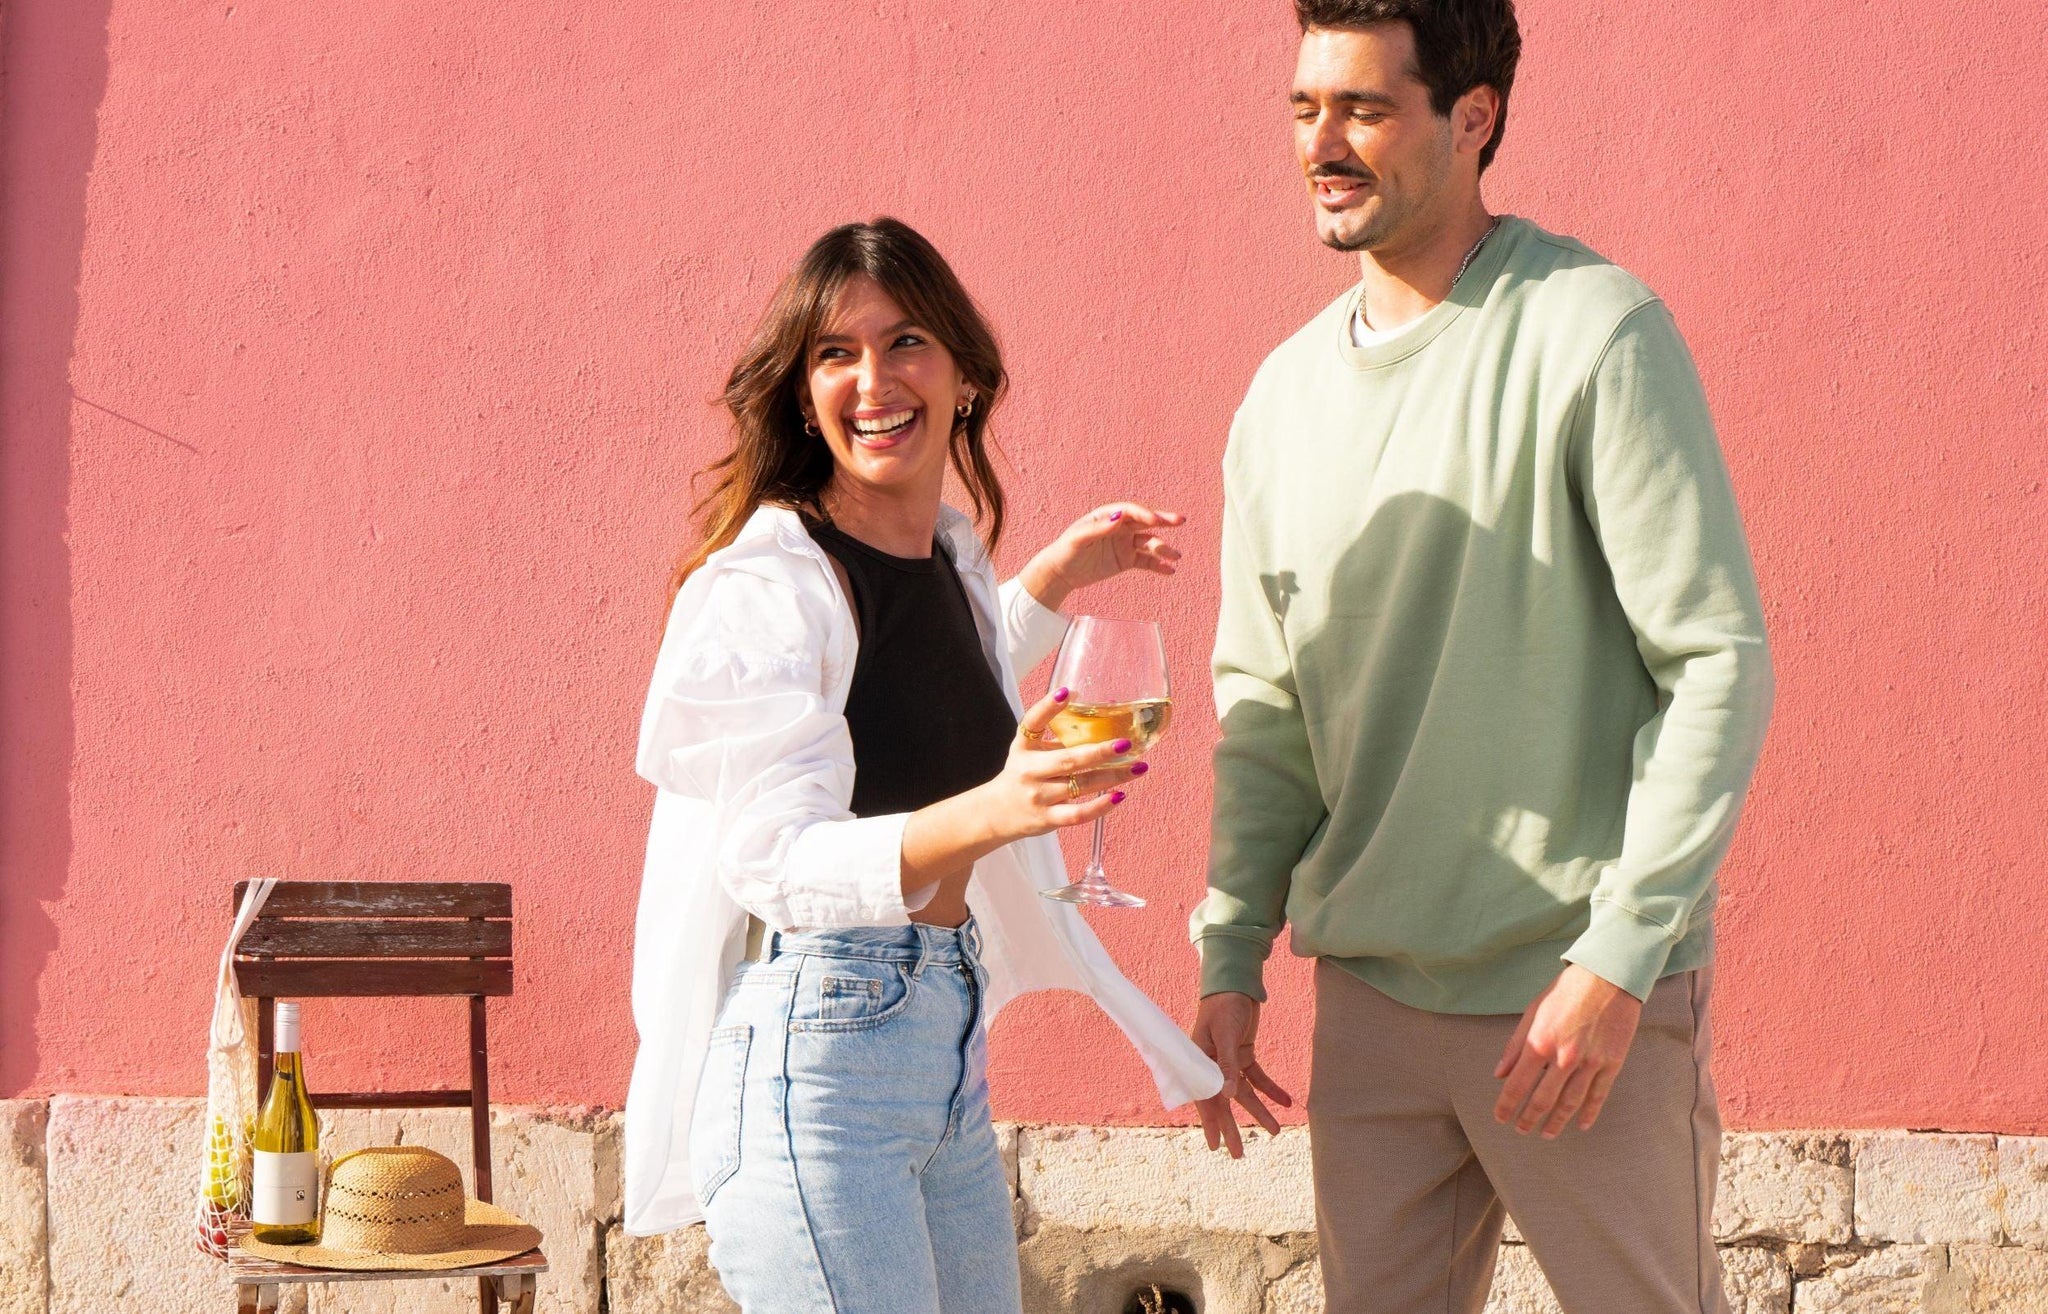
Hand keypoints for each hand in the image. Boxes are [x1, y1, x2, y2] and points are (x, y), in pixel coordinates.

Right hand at [976, 687, 1148, 842]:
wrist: (998, 813)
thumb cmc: (1024, 774)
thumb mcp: (1031, 749)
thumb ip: (1060, 733)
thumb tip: (1109, 707)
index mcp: (1024, 746)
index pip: (1032, 722)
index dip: (1048, 706)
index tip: (1068, 692)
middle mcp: (1029, 770)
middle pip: (1067, 760)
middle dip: (1099, 751)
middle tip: (1126, 743)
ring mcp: (1039, 796)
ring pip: (1080, 786)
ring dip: (1113, 776)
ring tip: (1138, 767)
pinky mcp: (1048, 818)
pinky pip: (1078, 814)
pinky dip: (1100, 807)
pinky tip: (1120, 796)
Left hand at [1018, 503, 1184, 611]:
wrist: (1061, 573)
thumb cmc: (1065, 551)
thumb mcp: (1078, 539)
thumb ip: (1098, 529)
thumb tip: (1118, 517)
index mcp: (1107, 516)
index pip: (1130, 511)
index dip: (1143, 514)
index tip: (1155, 520)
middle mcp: (1119, 527)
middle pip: (1145, 522)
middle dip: (1163, 521)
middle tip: (1180, 520)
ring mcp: (1125, 544)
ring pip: (1148, 543)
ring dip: (1163, 549)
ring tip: (1176, 556)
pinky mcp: (1126, 560)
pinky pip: (1146, 562)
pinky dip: (1159, 566)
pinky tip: (1170, 571)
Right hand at [1190, 992, 1292, 1156]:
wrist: (1235, 982)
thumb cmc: (1224, 1005)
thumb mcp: (1226, 1035)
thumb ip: (1227, 1065)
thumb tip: (1230, 1095)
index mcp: (1199, 1061)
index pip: (1205, 1097)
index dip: (1210, 1123)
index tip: (1215, 1146)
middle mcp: (1212, 1064)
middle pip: (1224, 1101)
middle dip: (1233, 1127)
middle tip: (1238, 1155)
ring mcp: (1228, 1060)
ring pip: (1244, 1093)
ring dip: (1259, 1110)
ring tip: (1275, 1131)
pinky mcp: (1244, 1054)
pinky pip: (1257, 1077)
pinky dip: (1271, 1089)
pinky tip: (1286, 1101)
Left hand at [1492, 965, 1641, 1137]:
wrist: (1609, 977)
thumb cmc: (1567, 991)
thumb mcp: (1533, 1011)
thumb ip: (1515, 1045)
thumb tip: (1499, 1073)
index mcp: (1539, 1043)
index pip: (1517, 1085)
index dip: (1507, 1106)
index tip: (1500, 1118)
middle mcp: (1564, 1058)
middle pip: (1543, 1101)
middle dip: (1529, 1119)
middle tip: (1521, 1130)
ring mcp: (1590, 1063)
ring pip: (1570, 1104)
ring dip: (1556, 1123)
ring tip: (1546, 1133)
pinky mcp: (1612, 1063)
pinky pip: (1598, 1096)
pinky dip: (1589, 1114)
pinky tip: (1580, 1125)